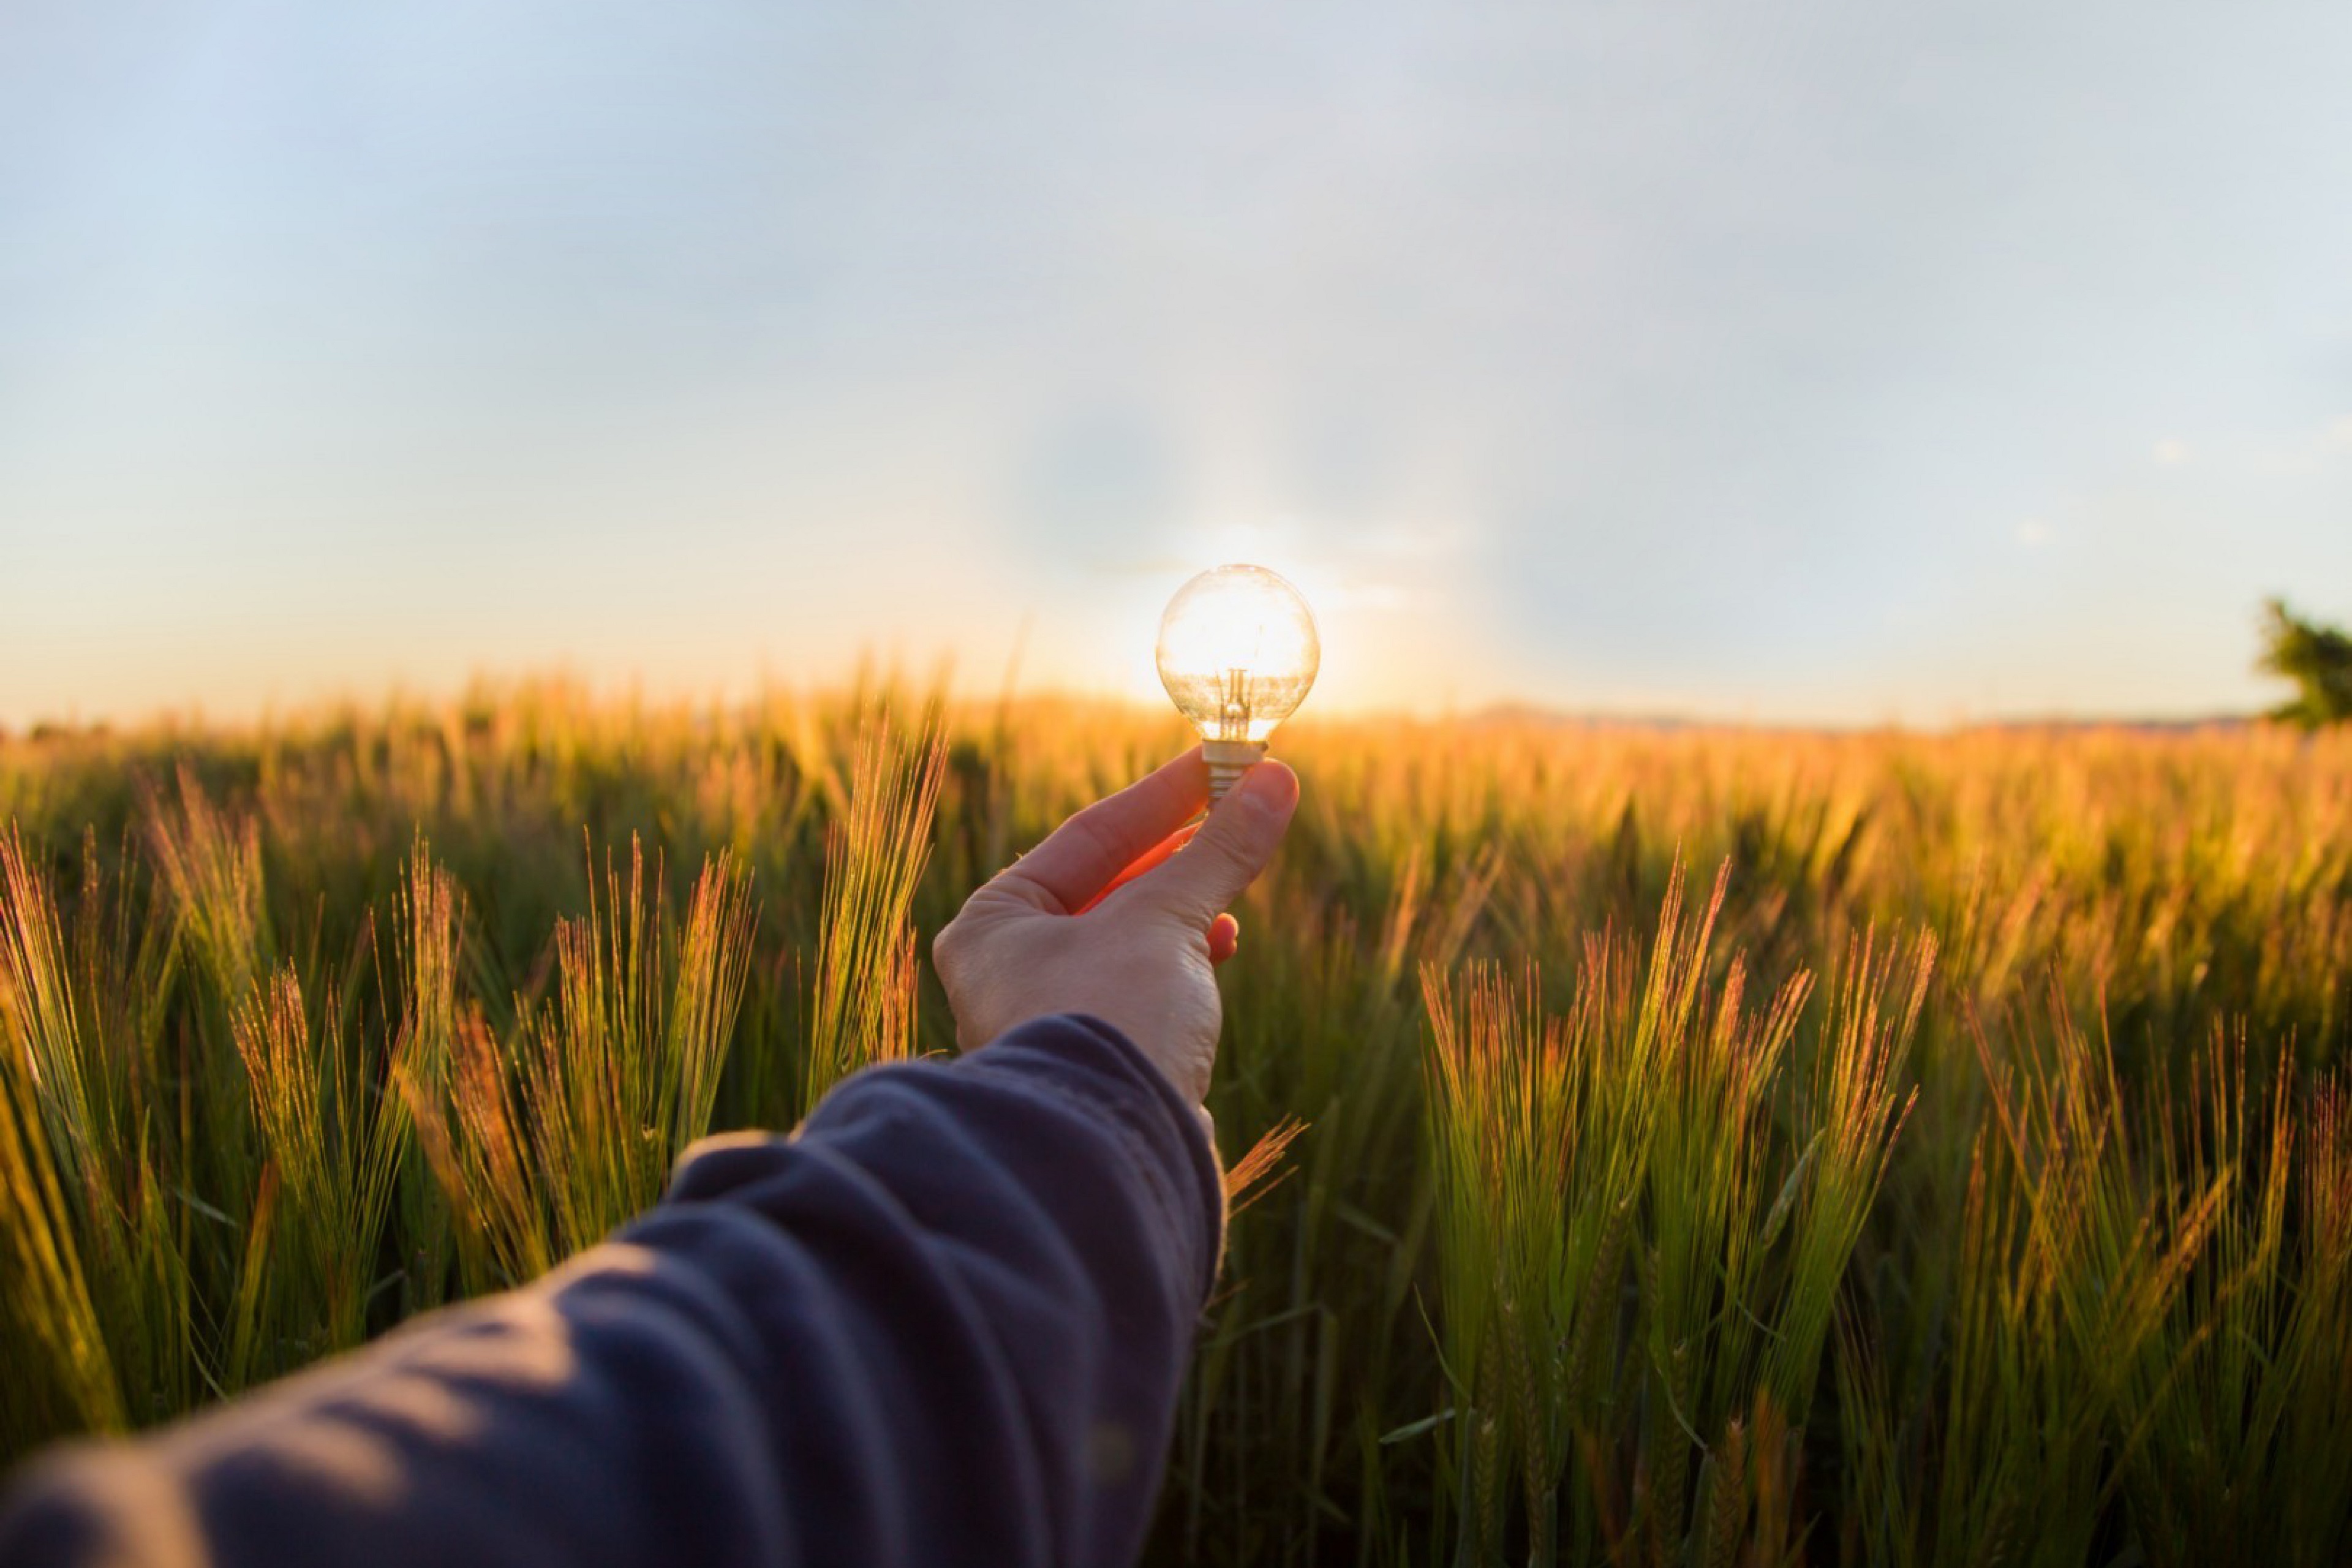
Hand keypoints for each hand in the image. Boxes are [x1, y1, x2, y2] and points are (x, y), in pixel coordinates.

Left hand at [932, 747, 1299, 1106]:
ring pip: (1129, 938)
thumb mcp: (1167, 920)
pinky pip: (1142, 988)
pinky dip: (1182, 963)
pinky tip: (1218, 951)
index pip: (1088, 837)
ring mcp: (1052, 1018)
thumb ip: (1218, 851)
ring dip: (1185, 909)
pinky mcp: (1097, 1060)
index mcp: (994, 924)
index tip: (1222, 764)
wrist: (1111, 1156)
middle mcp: (1010, 970)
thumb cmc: (1111, 1021)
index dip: (1163, 797)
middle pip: (1109, 886)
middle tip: (1241, 810)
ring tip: (1232, 889)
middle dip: (1180, 853)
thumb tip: (1273, 781)